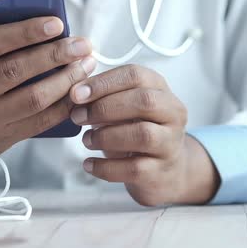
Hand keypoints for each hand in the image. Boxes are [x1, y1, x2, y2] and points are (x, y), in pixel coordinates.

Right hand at [0, 0, 94, 170]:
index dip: (25, 32)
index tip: (57, 22)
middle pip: (15, 71)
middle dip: (55, 55)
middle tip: (82, 44)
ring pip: (32, 99)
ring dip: (66, 81)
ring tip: (86, 64)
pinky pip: (39, 123)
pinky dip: (63, 106)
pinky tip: (78, 90)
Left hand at [69, 65, 219, 205]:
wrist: (164, 170)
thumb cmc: (137, 131)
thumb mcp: (124, 108)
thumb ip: (103, 97)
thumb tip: (74, 94)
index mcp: (160, 90)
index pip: (135, 75)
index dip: (103, 83)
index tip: (76, 93)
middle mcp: (172, 114)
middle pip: (144, 101)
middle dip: (104, 108)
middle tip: (77, 116)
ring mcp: (170, 143)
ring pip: (143, 135)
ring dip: (106, 136)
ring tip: (86, 140)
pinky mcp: (161, 171)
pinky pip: (134, 169)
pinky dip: (106, 167)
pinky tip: (89, 164)